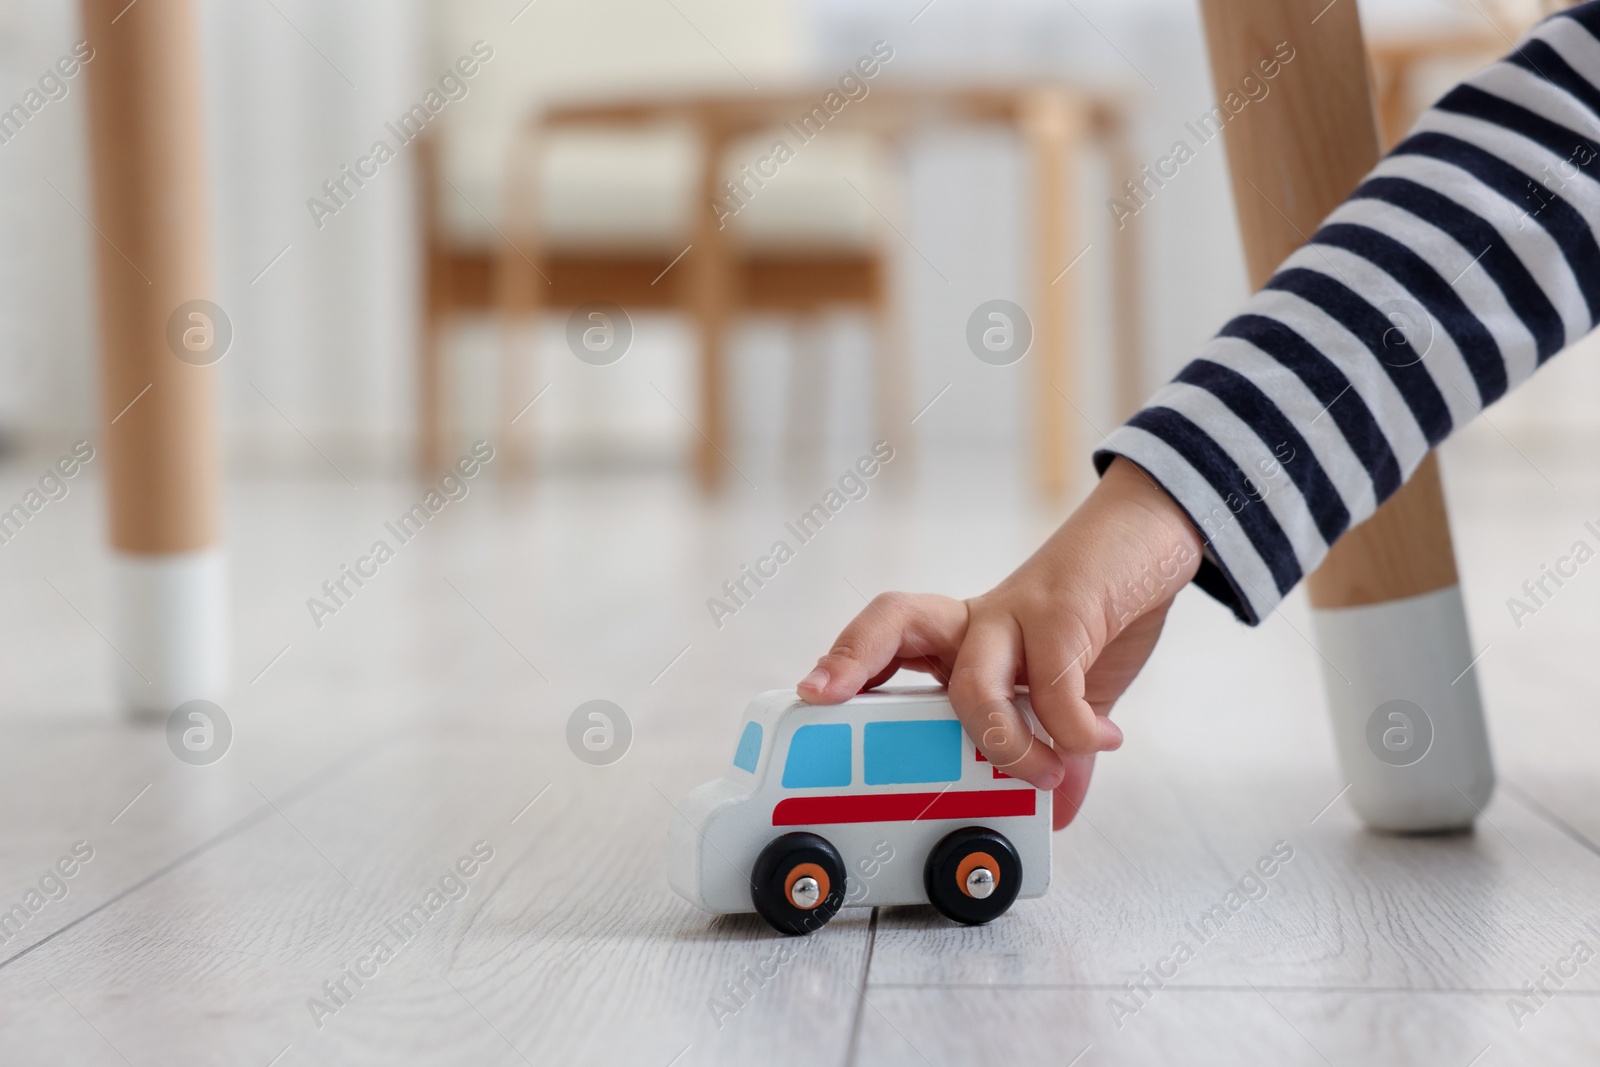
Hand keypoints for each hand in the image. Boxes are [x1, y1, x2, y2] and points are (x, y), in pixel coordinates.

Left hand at [795, 458, 1202, 829]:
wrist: (1156, 539)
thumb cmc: (1101, 612)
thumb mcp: (1076, 691)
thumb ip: (1057, 746)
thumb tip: (1056, 810)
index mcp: (966, 638)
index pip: (890, 636)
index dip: (847, 662)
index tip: (812, 698)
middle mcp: (978, 621)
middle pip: (895, 618)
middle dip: (852, 657)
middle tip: (824, 696)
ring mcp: (1018, 611)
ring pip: (971, 678)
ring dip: (1001, 744)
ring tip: (1046, 773)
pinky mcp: (1067, 608)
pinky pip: (1053, 681)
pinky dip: (1073, 729)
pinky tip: (1100, 741)